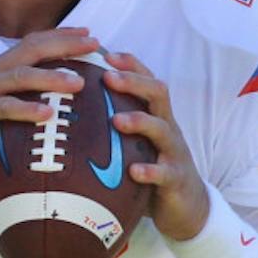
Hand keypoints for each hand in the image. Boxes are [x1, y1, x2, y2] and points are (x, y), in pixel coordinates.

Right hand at [0, 28, 100, 181]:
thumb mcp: (6, 106)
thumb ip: (29, 95)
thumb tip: (67, 96)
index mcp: (1, 67)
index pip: (34, 42)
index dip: (62, 35)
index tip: (90, 33)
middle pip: (32, 50)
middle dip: (65, 45)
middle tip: (93, 45)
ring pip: (21, 76)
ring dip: (52, 77)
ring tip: (79, 82)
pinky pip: (3, 107)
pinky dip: (26, 109)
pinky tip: (47, 113)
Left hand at [104, 52, 209, 240]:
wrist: (186, 204)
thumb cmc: (151, 166)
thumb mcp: (135, 141)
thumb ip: (113, 123)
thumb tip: (70, 108)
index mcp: (156, 114)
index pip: (147, 79)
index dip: (131, 64)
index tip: (105, 53)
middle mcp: (167, 127)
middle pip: (158, 93)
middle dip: (134, 82)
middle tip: (108, 77)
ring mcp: (174, 152)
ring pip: (162, 129)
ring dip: (140, 121)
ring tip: (117, 120)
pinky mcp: (176, 178)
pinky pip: (165, 172)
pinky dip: (150, 170)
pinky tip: (134, 171)